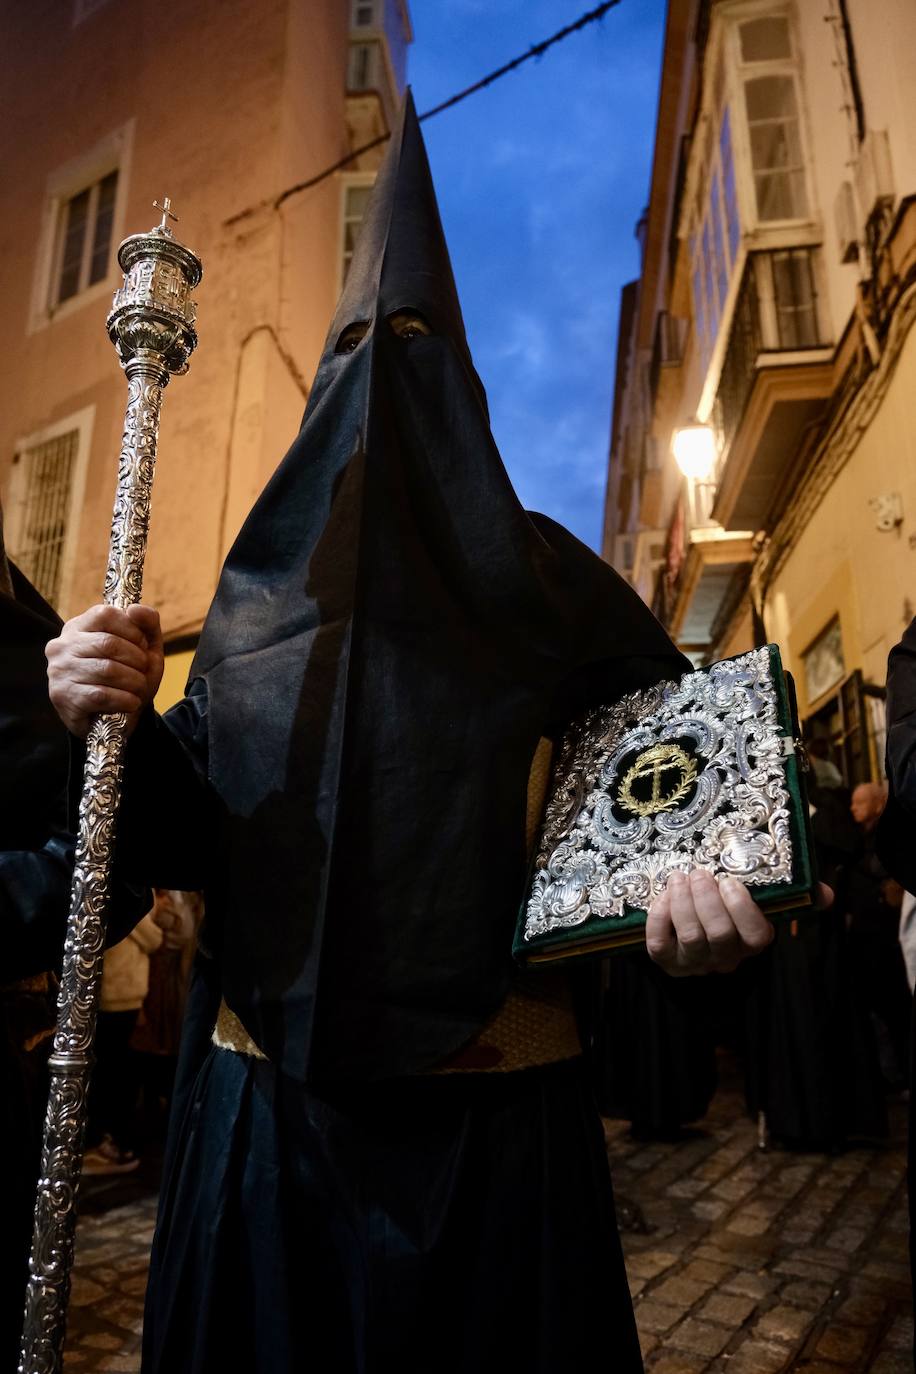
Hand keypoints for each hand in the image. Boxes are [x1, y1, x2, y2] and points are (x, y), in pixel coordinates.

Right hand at [46, 604, 163, 738]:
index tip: (143, 646)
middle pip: (108, 643)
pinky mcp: (62, 696)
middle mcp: (62, 646)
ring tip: (139, 688)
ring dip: (134, 682)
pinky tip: (130, 702)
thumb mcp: (143, 648)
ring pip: (107, 670)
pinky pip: (101, 694)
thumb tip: (135, 609)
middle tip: (143, 672)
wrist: (111, 719)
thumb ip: (146, 623)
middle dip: (137, 660)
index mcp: (78, 626)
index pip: (105, 614)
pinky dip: (124, 699)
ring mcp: (59, 671)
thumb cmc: (127, 676)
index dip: (132, 630)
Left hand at [646, 870, 833, 975]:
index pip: (756, 937)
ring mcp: (694, 963)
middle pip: (719, 936)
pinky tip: (662, 896)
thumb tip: (825, 893)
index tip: (730, 881)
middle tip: (699, 873)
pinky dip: (659, 918)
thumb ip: (791, 893)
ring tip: (680, 877)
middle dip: (707, 901)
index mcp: (752, 942)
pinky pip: (658, 945)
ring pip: (691, 938)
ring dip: (683, 903)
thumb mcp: (760, 899)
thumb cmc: (728, 905)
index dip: (742, 910)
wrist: (686, 923)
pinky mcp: (666, 962)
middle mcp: (725, 958)